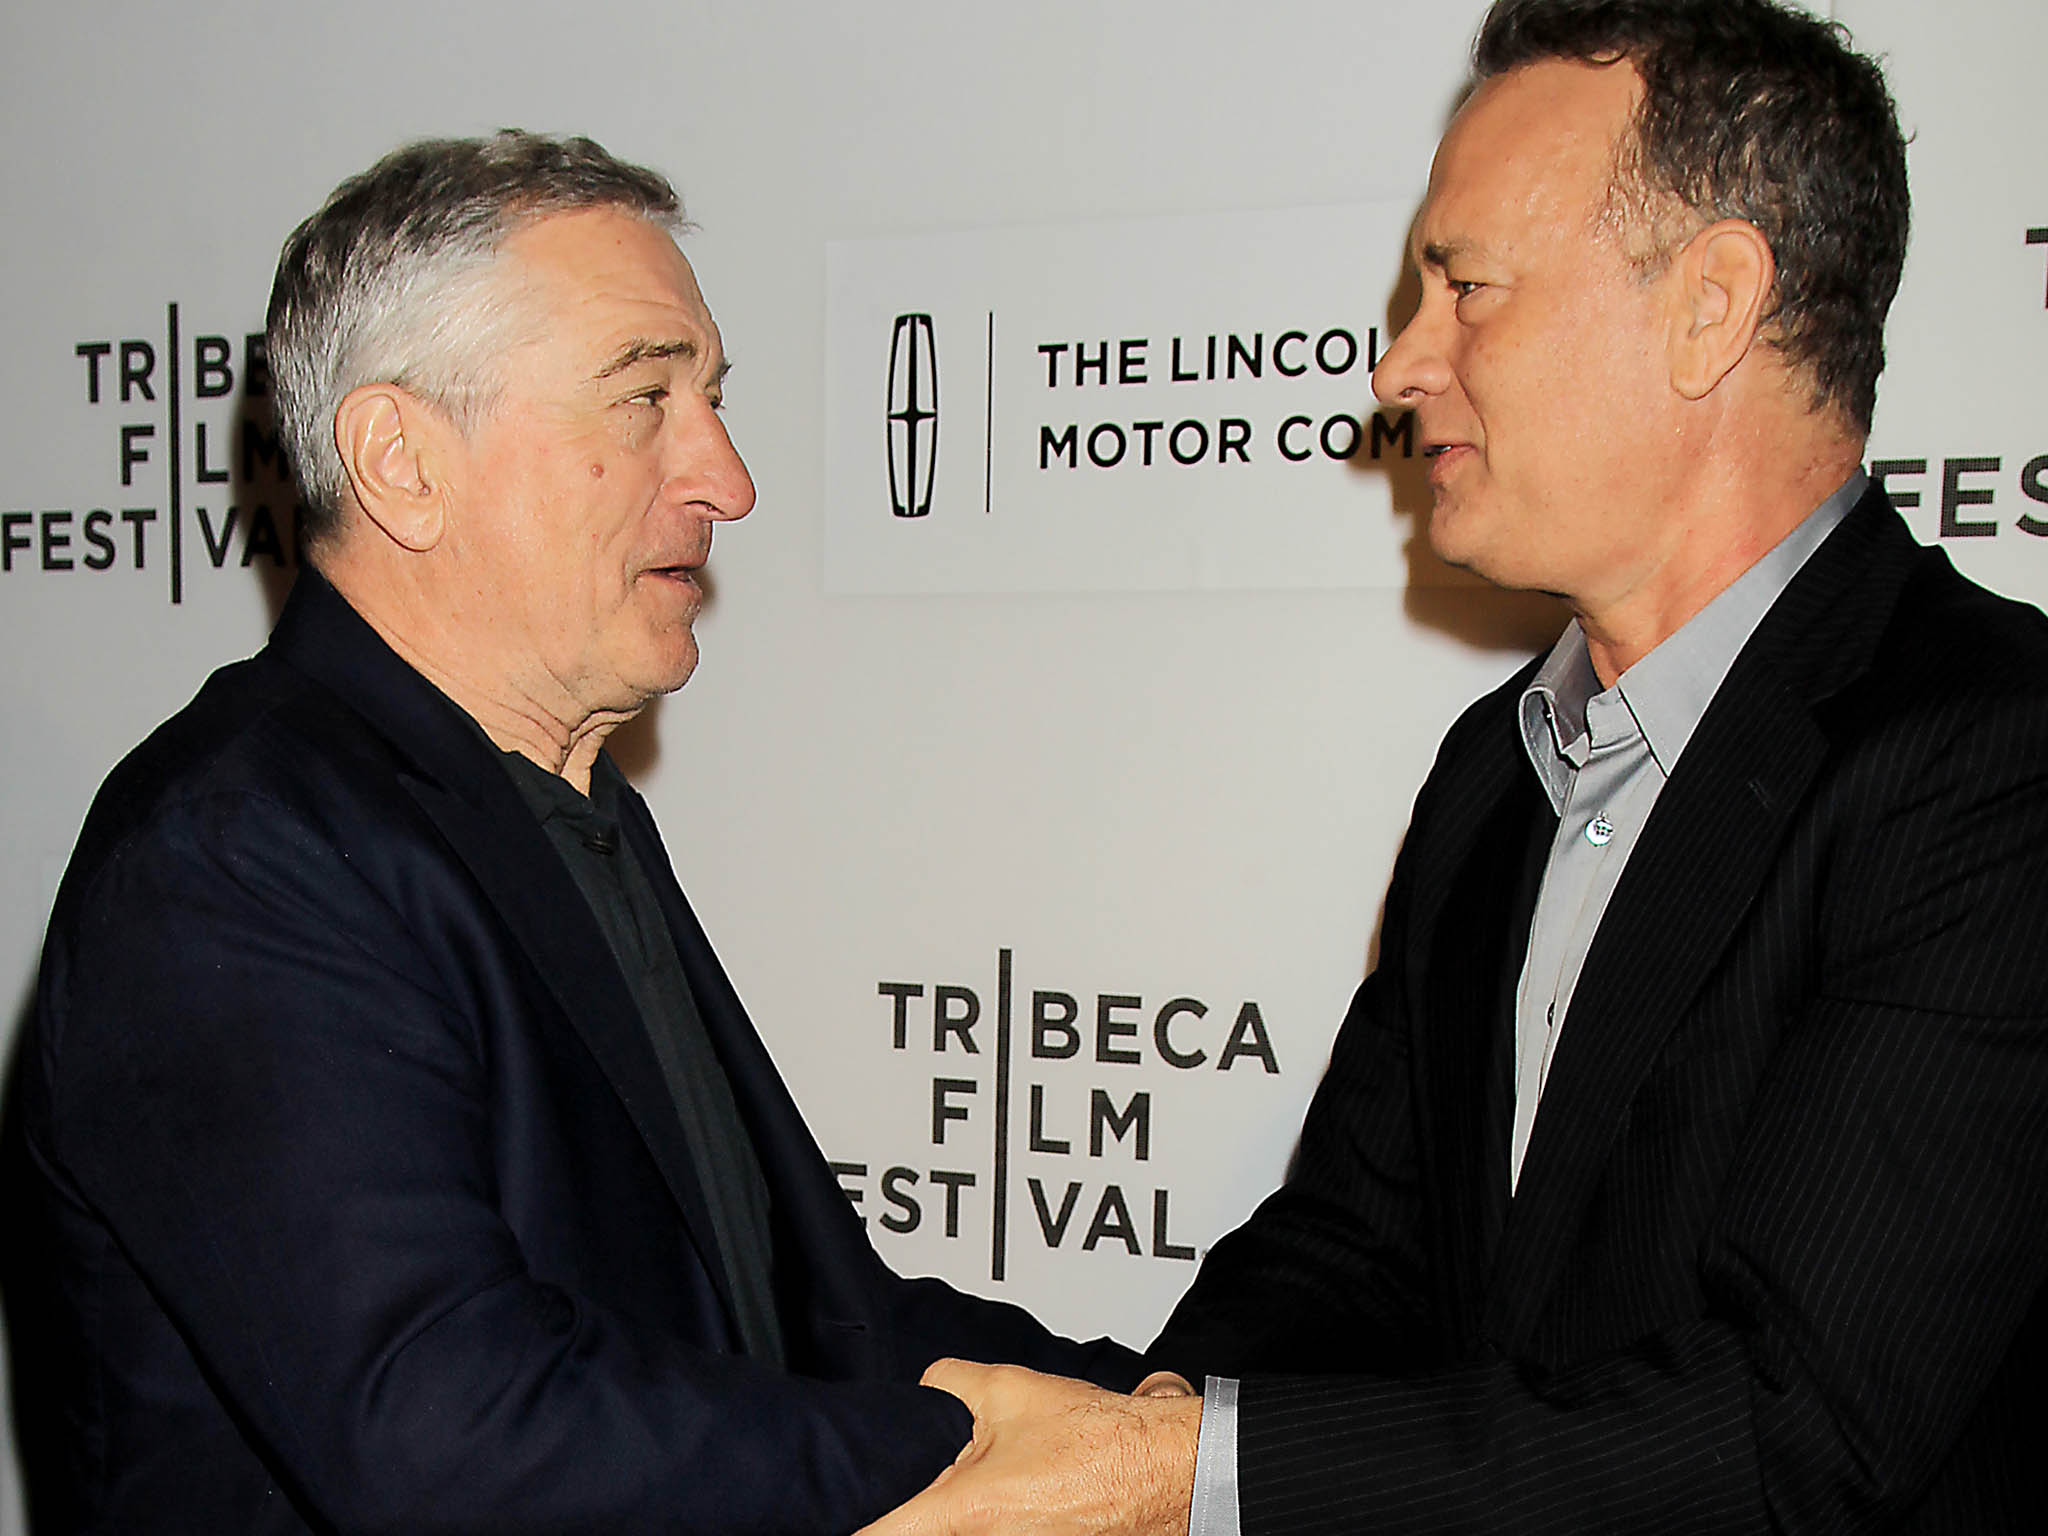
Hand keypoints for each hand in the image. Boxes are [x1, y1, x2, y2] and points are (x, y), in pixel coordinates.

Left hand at [856, 1359, 1201, 1534]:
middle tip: (922, 1485)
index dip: (850, 1527)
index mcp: (966, 1514)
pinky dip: (992, 1525)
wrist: (1165, 1472)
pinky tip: (1014, 1499)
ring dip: (957, 1520)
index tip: (826, 1517)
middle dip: (914, 1511)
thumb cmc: (1100, 1441)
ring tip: (992, 1483)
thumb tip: (925, 1389)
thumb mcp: (1008, 1388)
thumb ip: (948, 1384)